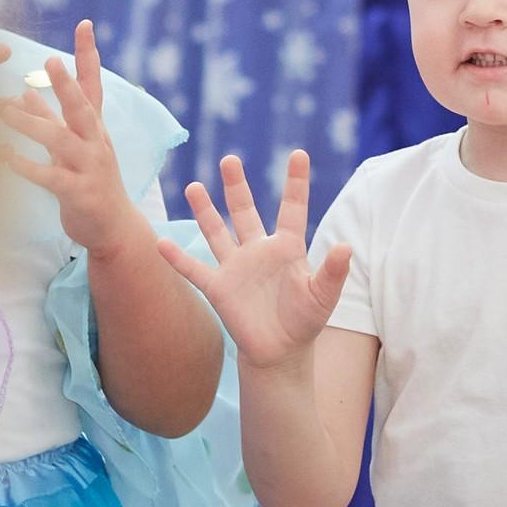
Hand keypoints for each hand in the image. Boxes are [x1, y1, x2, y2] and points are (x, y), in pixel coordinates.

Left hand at [0, 21, 143, 255]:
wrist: (113, 228)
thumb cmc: (89, 182)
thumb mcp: (71, 146)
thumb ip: (49, 118)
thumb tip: (24, 90)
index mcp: (94, 128)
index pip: (93, 85)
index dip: (88, 55)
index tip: (85, 24)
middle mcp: (96, 143)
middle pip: (83, 107)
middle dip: (68, 84)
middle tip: (50, 60)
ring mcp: (91, 168)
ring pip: (62, 140)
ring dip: (33, 123)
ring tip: (4, 111)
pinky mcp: (80, 194)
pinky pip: (53, 178)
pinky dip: (30, 167)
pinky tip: (8, 159)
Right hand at [159, 149, 351, 367]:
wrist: (279, 351)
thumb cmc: (304, 320)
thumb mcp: (322, 296)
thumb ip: (333, 272)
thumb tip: (346, 247)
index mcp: (287, 248)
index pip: (292, 209)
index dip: (295, 183)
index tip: (299, 154)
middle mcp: (258, 250)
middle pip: (244, 211)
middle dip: (236, 186)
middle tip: (230, 159)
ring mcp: (235, 267)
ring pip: (216, 231)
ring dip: (204, 210)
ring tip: (193, 186)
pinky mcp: (218, 288)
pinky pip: (194, 269)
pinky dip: (177, 258)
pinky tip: (160, 243)